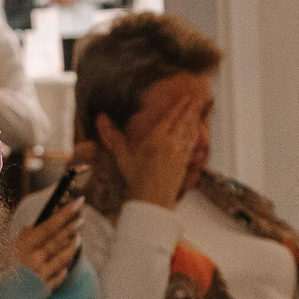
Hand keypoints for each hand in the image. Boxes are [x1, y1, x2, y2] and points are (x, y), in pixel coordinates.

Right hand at [14, 198, 83, 289]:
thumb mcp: (7, 248)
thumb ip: (24, 237)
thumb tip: (37, 226)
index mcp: (23, 247)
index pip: (49, 226)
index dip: (65, 213)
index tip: (78, 201)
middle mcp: (34, 260)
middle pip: (58, 240)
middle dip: (71, 227)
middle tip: (81, 218)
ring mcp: (41, 275)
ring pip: (63, 257)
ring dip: (72, 246)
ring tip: (77, 237)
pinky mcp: (44, 289)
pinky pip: (59, 275)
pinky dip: (63, 267)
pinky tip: (67, 263)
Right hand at [95, 87, 206, 209]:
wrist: (151, 201)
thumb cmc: (136, 180)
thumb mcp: (122, 157)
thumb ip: (112, 136)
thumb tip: (100, 118)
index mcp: (155, 139)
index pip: (170, 117)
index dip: (179, 106)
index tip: (185, 97)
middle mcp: (170, 144)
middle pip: (183, 121)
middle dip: (190, 109)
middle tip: (195, 99)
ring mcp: (180, 153)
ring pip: (190, 131)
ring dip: (195, 119)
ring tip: (198, 109)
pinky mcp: (185, 162)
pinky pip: (193, 143)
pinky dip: (196, 133)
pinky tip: (197, 130)